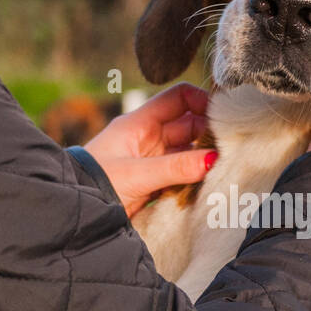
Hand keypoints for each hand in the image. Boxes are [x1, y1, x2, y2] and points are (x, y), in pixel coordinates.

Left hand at [84, 83, 217, 218]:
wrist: (75, 212)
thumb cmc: (95, 184)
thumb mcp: (137, 174)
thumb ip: (175, 167)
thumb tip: (213, 159)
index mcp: (139, 123)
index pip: (178, 98)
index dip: (202, 100)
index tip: (225, 115)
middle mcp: (147, 136)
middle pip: (188, 124)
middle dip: (210, 133)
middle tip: (234, 146)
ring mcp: (150, 158)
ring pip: (187, 150)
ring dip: (205, 157)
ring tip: (228, 166)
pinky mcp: (153, 181)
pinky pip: (181, 172)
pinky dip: (195, 176)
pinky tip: (211, 183)